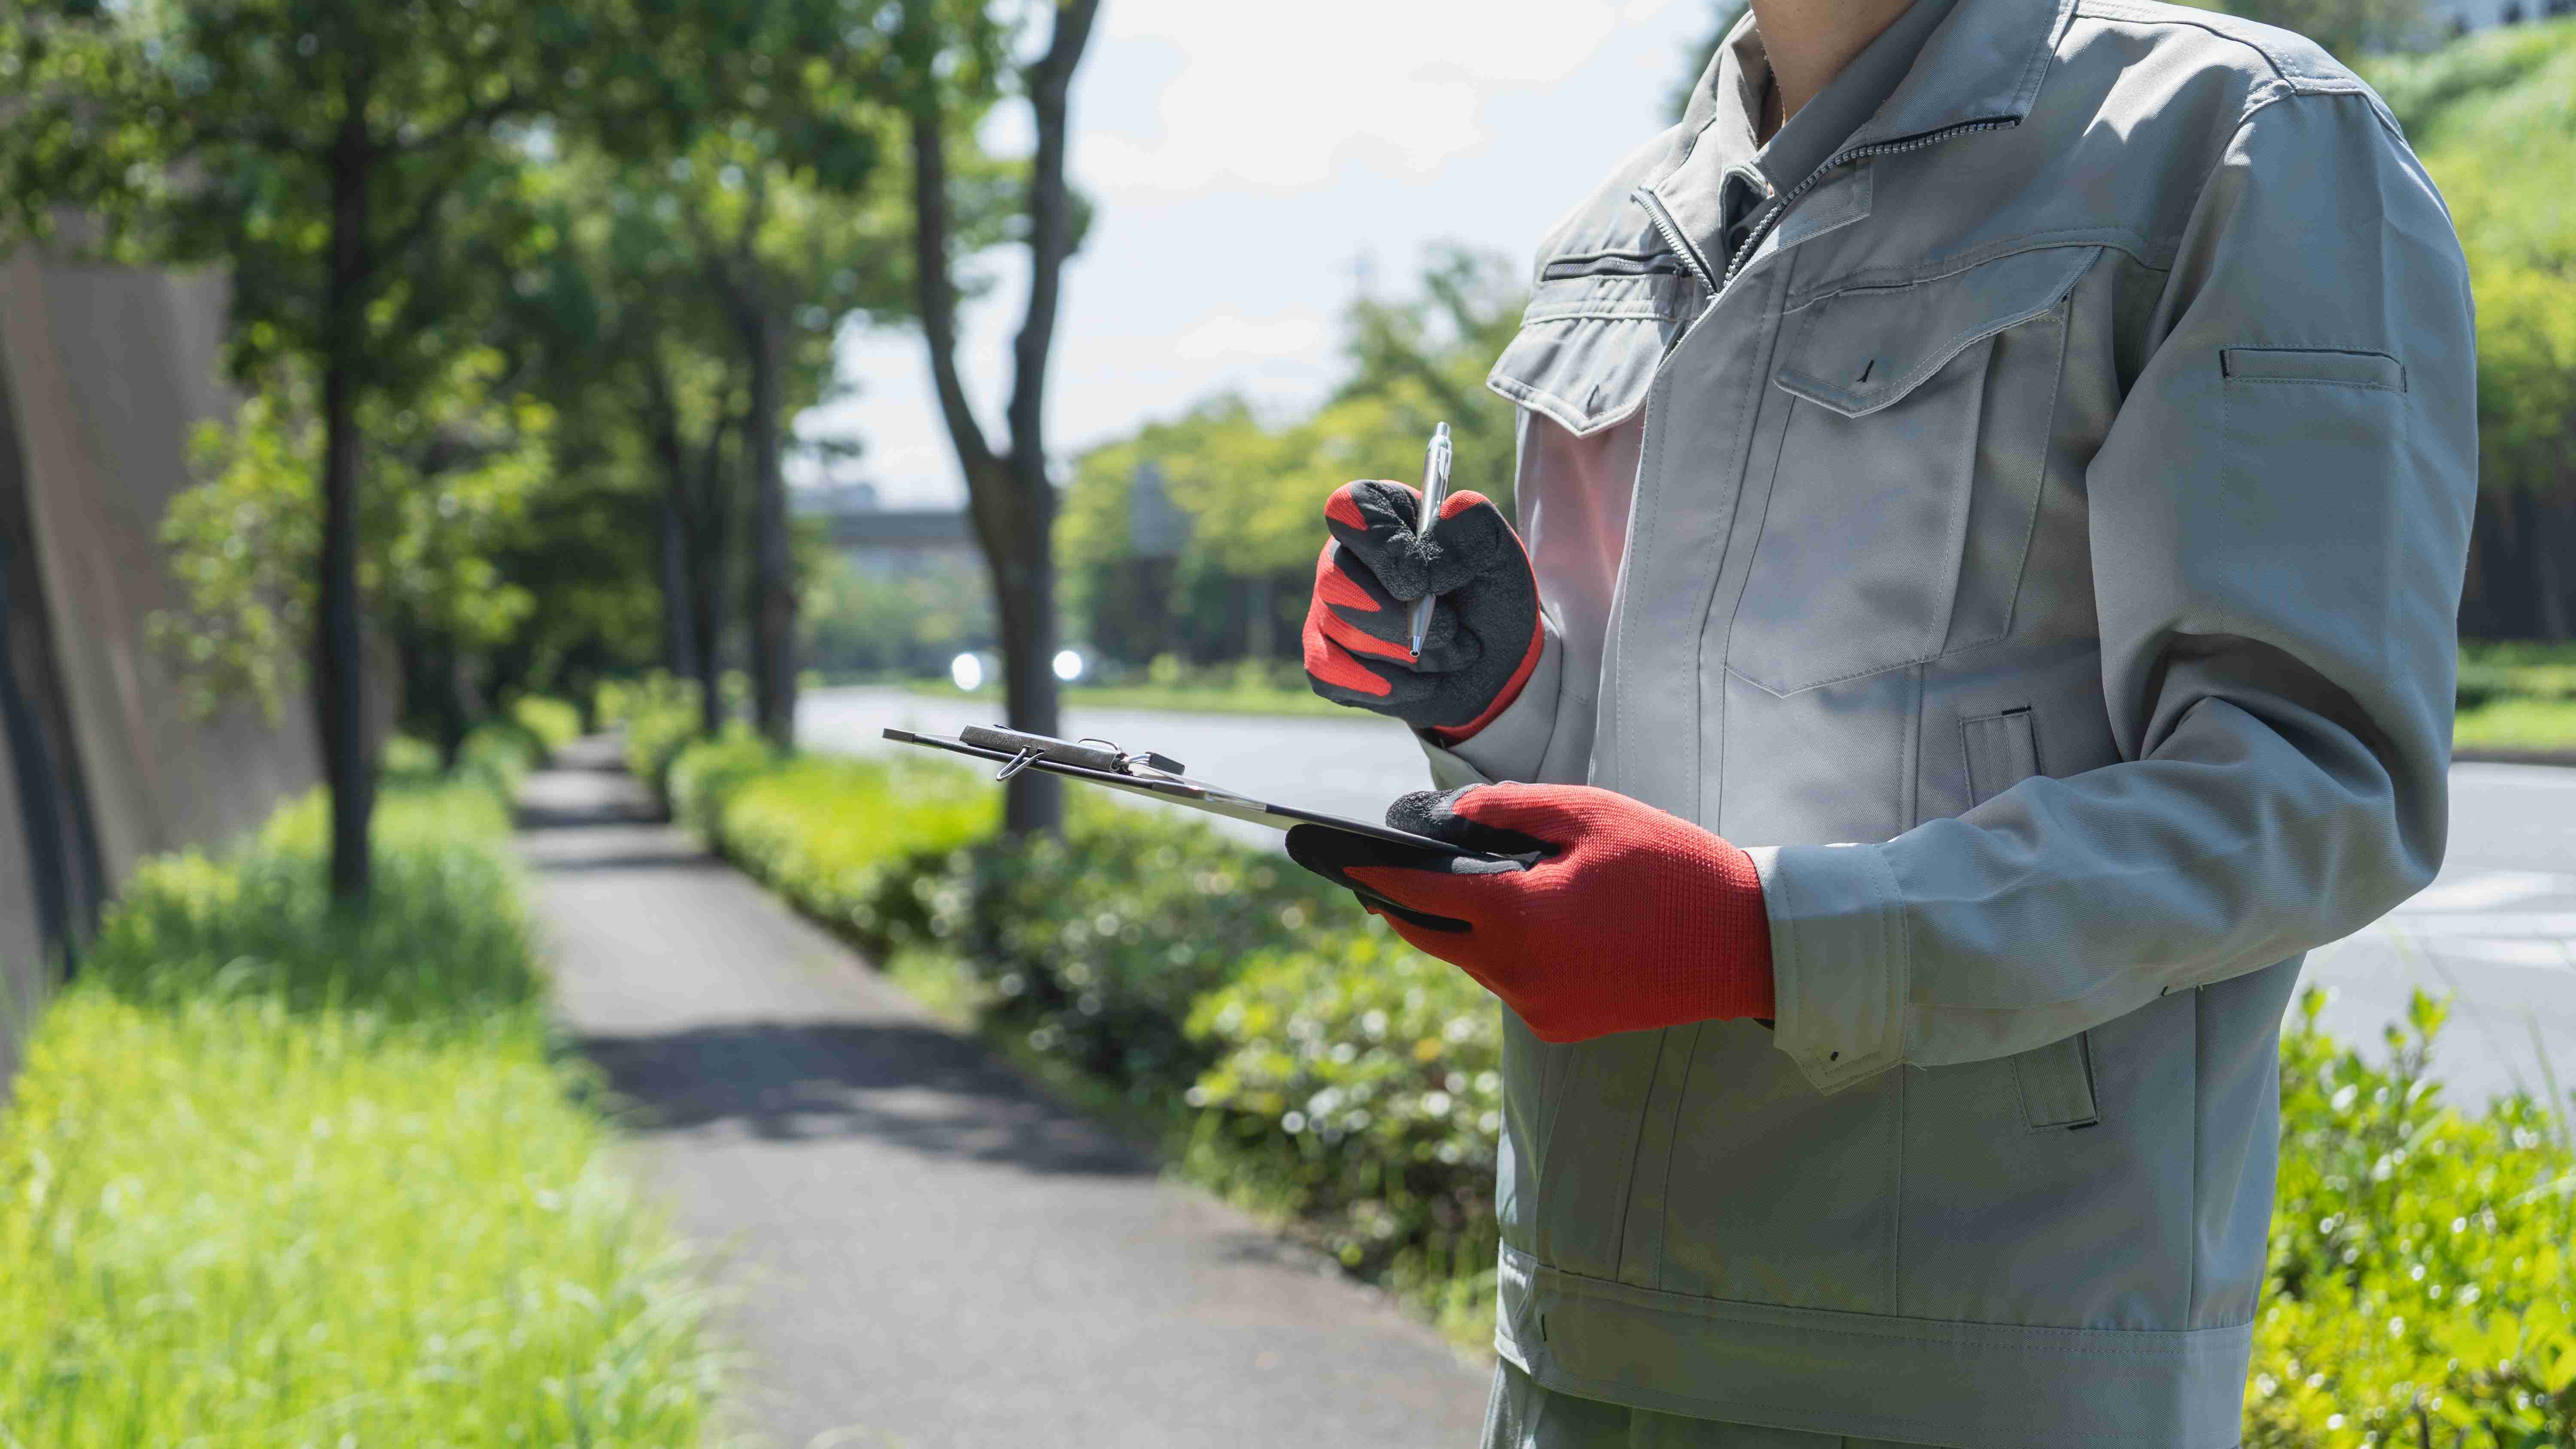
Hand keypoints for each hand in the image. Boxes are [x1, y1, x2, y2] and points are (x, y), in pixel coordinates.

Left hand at [1286, 784, 1774, 1042]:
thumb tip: (1453, 814)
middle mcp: (1516, 973)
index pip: (1417, 895)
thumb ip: (1511, 808)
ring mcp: (1537, 1009)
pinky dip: (1503, 953)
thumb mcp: (1590, 814)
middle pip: (1431, 939)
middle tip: (1380, 879)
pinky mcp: (1562, 1027)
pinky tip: (1525, 922)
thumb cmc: (1672, 868)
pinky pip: (1510, 984)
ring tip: (1462, 888)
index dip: (1375, 874)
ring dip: (1459, 930)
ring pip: (1471, 963)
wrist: (1744, 945)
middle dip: (1402, 907)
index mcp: (1516, 918)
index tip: (1342, 860)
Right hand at [1301, 480, 1540, 739]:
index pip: (1348, 508)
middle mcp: (1345, 556)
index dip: (1384, 548)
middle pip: (1336, 578)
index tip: (1425, 580)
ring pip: (1339, 628)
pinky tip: (1421, 683)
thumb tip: (1431, 536)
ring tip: (1452, 653)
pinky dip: (1383, 684)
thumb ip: (1474, 523)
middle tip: (1451, 628)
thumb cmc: (1489, 594)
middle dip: (1399, 616)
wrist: (1496, 663)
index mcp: (1381, 514)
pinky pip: (1328, 672)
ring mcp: (1330, 608)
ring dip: (1409, 653)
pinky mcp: (1327, 659)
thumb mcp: (1500, 550)